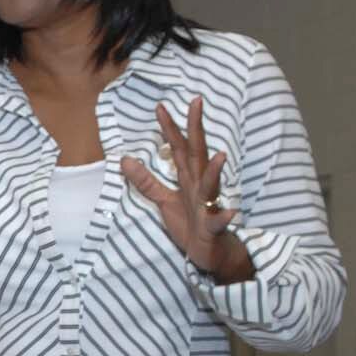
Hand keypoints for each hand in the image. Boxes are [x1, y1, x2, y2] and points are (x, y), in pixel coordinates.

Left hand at [121, 96, 253, 282]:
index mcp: (188, 179)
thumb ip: (146, 181)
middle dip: (196, 129)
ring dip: (215, 171)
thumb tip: (124, 160)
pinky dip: (224, 216)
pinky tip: (231, 212)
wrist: (210, 252)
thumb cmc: (190, 224)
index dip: (170, 128)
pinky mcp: (213, 227)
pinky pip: (219, 222)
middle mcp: (200, 186)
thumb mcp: (164, 200)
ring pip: (212, 185)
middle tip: (196, 102)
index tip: (160, 106)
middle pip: (197, 154)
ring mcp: (208, 205)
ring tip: (220, 155)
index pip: (179, 148)